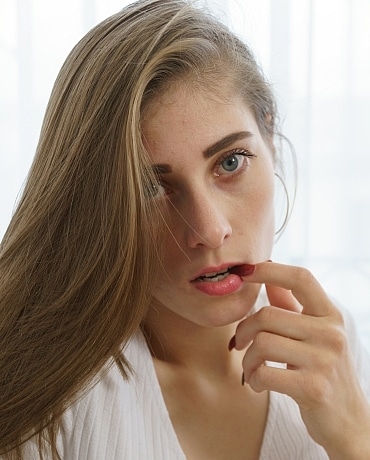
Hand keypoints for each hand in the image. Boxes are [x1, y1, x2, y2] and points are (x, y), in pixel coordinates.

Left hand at [233, 261, 369, 458]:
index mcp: (330, 315)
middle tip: (240, 343)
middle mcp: (331, 333)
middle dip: (244, 329)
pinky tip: (257, 383)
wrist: (347, 420)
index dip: (269, 270)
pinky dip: (252, 379)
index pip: (301, 278)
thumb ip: (291, 305)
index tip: (244, 271)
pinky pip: (264, 373)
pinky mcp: (313, 388)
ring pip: (261, 343)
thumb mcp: (313, 333)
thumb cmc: (322, 371)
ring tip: (251, 368)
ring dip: (247, 359)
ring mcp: (325, 361)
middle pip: (267, 315)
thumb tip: (268, 277)